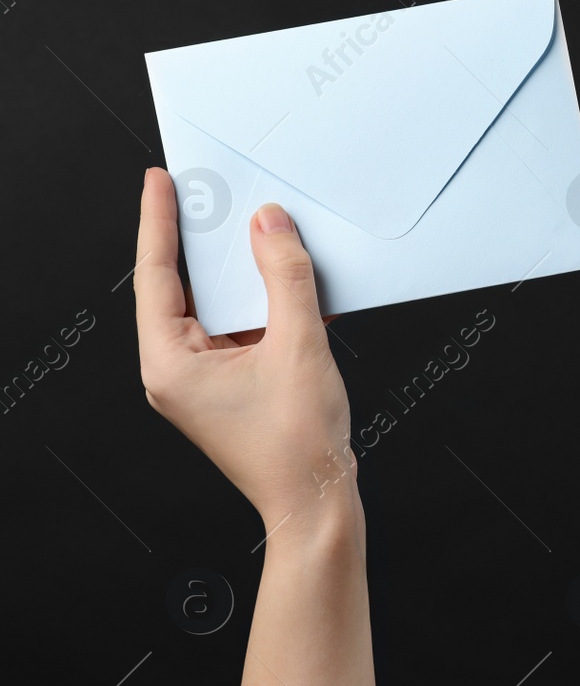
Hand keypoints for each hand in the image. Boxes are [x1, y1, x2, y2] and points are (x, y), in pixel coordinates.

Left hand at [135, 167, 356, 526]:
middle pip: (184, 288)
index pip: (156, 276)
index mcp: (170, 364)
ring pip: (219, 309)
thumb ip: (285, 277)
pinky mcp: (233, 387)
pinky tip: (294, 283)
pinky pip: (244, 330)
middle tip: (215, 195)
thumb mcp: (298, 346)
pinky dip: (266, 306)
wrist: (317, 503)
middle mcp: (177, 371)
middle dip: (205, 243)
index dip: (160, 223)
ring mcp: (204, 381)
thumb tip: (270, 225)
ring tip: (263, 234)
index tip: (162, 182)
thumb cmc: (297, 445)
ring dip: (243, 276)